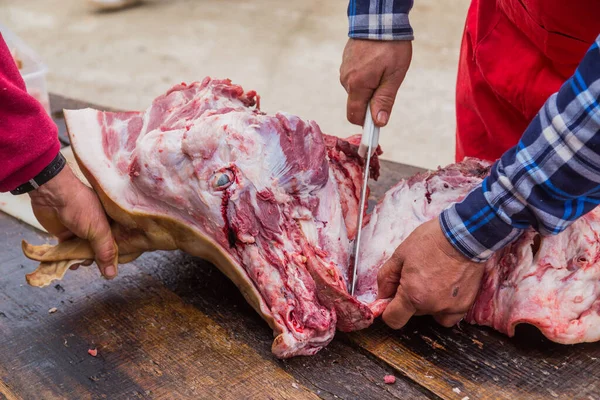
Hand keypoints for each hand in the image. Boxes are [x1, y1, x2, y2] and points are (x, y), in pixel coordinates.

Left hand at [28, 164, 117, 278]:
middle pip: (99, 249)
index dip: (113, 256)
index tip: (111, 267)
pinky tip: (70, 264)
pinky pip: (70, 250)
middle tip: (93, 264)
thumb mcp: (99, 230)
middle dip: (96, 259)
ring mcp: (80, 231)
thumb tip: (111, 274)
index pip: (116, 243)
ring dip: (82, 260)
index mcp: (110, 223)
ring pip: (84, 251)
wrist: (53, 195)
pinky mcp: (65, 234)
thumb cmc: (81, 207)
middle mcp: (97, 227)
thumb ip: (105, 252)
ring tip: (80, 263)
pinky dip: (69, 258)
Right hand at [340, 39, 411, 126]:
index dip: (366, 123)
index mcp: (357, 85)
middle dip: (371, 101)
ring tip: (382, 69)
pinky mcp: (345, 63)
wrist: (379, 19)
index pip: (355, 115)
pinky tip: (375, 63)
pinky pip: (355, 78)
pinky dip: (365, 77)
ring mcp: (344, 70)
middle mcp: (346, 80)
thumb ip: (384, 100)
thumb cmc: (390, 46)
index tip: (378, 124)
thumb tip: (379, 122)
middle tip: (387, 84)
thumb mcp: (394, 75)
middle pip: (357, 103)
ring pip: (356, 90)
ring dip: (369, 87)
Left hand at [377, 219, 484, 328]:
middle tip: (416, 277)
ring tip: (433, 280)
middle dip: (409, 300)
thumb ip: (387, 277)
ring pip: (430, 313)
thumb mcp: (400, 254)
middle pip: (412, 313)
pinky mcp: (465, 305)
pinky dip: (445, 307)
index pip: (394, 319)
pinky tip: (445, 289)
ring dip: (427, 303)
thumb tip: (382, 295)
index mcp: (413, 295)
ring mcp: (450, 308)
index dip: (388, 311)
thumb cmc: (432, 241)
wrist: (465, 235)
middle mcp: (432, 306)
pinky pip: (449, 315)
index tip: (391, 300)